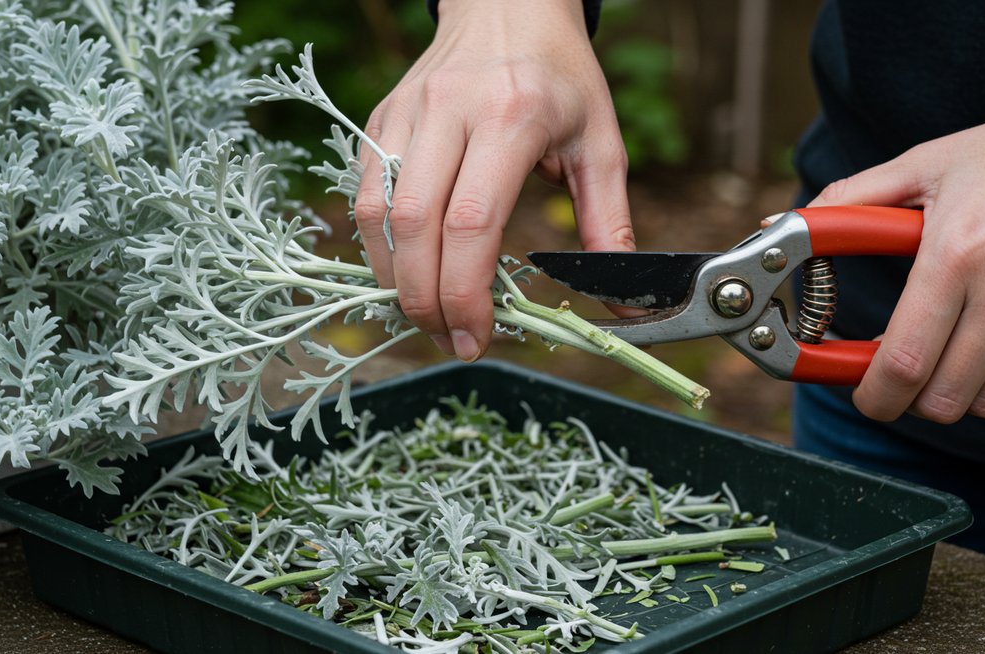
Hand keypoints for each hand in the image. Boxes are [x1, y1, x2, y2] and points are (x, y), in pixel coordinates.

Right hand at [353, 0, 632, 361]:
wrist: (507, 5)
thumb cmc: (560, 76)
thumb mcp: (600, 144)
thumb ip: (608, 226)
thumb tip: (621, 304)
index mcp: (512, 117)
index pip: (472, 222)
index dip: (466, 292)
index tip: (476, 336)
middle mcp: (450, 111)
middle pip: (416, 226)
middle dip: (424, 299)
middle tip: (448, 338)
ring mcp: (407, 112)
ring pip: (377, 213)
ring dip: (393, 278)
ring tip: (423, 315)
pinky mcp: (379, 118)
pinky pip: (363, 193)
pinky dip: (378, 244)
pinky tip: (404, 271)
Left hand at [809, 80, 984, 422]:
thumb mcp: (926, 164)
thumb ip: (851, 201)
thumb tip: (783, 226)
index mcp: (956, 253)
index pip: (903, 362)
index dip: (873, 395)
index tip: (865, 394)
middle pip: (943, 399)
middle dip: (911, 398)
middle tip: (906, 372)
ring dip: (960, 394)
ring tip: (952, 355)